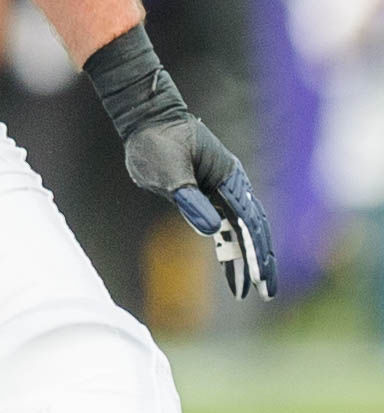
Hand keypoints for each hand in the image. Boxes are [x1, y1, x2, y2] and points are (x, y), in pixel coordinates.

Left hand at [123, 115, 276, 300]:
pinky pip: (227, 222)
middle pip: (255, 228)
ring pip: (243, 228)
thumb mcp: (169, 172)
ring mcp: (224, 188)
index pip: (249, 222)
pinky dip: (231, 244)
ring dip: (247, 256)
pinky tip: (232, 265)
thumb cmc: (155, 142)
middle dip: (261, 261)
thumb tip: (213, 232)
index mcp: (228, 179)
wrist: (147, 120)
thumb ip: (189, 199)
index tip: (258, 278)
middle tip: (266, 292)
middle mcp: (232, 184)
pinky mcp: (211, 192)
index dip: (255, 252)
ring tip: (250, 287)